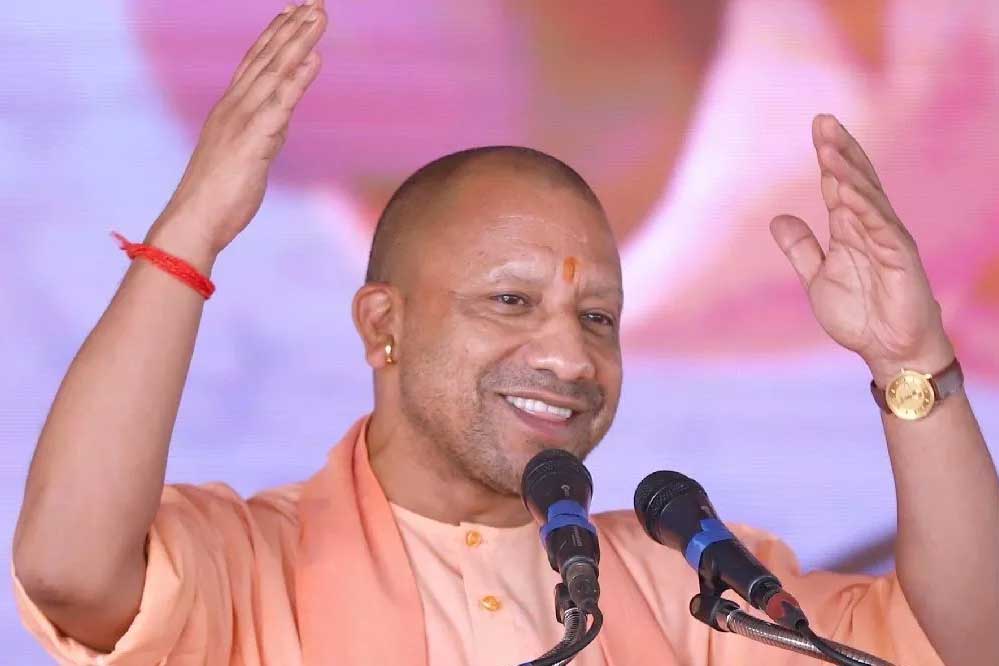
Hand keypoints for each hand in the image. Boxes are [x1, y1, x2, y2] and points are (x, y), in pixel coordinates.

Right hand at [147, 1, 327, 267]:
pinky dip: (297, 78)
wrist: (194, 221)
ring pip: (275, 71)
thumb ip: (262, 136)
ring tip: (319, 14)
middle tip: (316, 1)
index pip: (255, 64)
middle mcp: (234, 107)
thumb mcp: (244, 159)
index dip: (275, 36)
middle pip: (268, 58)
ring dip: (298, 41)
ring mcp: (242, 121)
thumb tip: (277, 124)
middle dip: (293, 27)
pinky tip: (314, 57)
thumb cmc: (217, 198)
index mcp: (231, 111)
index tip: (293, 11)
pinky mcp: (252, 140)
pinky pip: (280, 104)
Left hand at [770, 114, 954, 386]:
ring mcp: (888, 239)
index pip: (839, 183)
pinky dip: (864, 207)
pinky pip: (881, 227)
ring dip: (848, 172)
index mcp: (850, 229)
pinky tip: (847, 189)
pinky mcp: (900, 258)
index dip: (829, 155)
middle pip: (856, 179)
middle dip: (840, 150)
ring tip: (829, 147)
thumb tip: (778, 218)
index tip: (818, 127)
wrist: (889, 350)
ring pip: (867, 197)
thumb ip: (800, 248)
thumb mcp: (817, 278)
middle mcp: (870, 227)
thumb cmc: (861, 314)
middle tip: (824, 120)